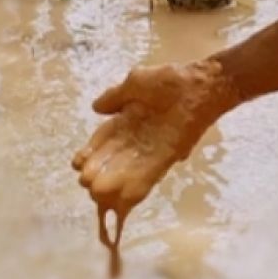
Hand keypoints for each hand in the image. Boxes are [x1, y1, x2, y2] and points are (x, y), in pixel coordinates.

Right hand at [71, 60, 238, 216]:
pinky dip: (138, 186)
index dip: (90, 152)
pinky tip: (124, 198)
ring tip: (98, 193)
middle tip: (86, 182)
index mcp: (127, 120)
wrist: (200, 85)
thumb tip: (95, 108)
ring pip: (128, 170)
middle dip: (99, 171)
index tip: (77, 164)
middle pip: (112, 159)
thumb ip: (116, 96)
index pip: (103, 140)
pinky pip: (150, 174)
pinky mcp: (169, 156)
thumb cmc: (169, 80)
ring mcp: (152, 149)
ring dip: (114, 182)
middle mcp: (137, 137)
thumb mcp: (136, 82)